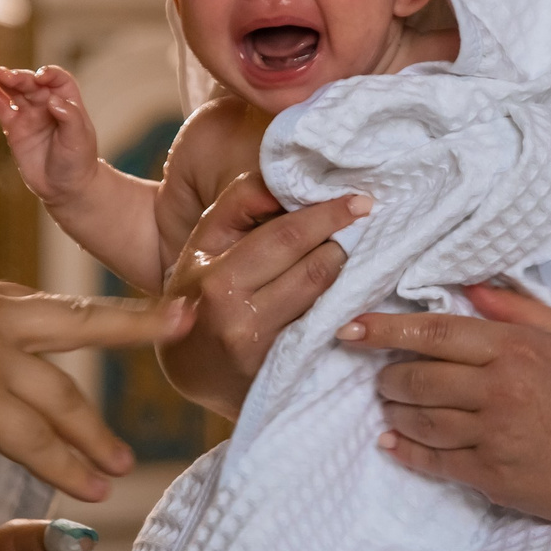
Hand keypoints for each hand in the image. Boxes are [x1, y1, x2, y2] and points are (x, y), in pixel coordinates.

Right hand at [0, 64, 99, 208]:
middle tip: (6, 76)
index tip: (40, 77)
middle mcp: (47, 104)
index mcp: (68, 102)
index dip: (49, 74)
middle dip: (19, 77)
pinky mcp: (14, 128)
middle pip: (32, 83)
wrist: (65, 188)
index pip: (58, 79)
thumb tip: (52, 101)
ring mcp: (30, 115)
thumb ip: (69, 117)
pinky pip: (2, 108)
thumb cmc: (78, 161)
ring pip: (15, 92)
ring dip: (3, 80)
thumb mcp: (79, 139)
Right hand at [0, 275, 188, 499]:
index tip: (145, 311)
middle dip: (139, 323)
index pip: (51, 308)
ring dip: (94, 435)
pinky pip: (30, 435)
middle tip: (187, 322)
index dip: (100, 314)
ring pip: (61, 394)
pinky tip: (87, 486)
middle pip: (82, 320)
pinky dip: (63, 462)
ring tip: (121, 466)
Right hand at [157, 175, 366, 417]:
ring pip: (326, 297)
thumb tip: (283, 181)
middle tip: (362, 223)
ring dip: (345, 270)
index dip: (328, 215)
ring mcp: (264, 350)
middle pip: (315, 268)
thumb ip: (238, 204)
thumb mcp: (202, 244)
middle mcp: (240, 317)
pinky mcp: (283, 370)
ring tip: (349, 251)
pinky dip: (342, 303)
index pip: (287, 236)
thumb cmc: (198, 292)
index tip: (359, 200)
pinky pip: (325, 326)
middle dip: (342, 241)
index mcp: (218, 279)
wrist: (188, 368)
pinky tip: (348, 288)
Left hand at [350, 283, 550, 534]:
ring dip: (394, 411)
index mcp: (516, 350)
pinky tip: (392, 444)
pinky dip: (405, 451)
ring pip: (419, 419)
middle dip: (388, 375)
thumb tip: (469, 287)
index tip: (349, 328)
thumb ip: (517, 311)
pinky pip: (433, 460)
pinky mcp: (493, 475)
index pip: (434, 333)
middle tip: (382, 375)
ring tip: (391, 405)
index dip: (384, 330)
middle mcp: (500, 389)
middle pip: (418, 377)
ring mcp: (494, 435)